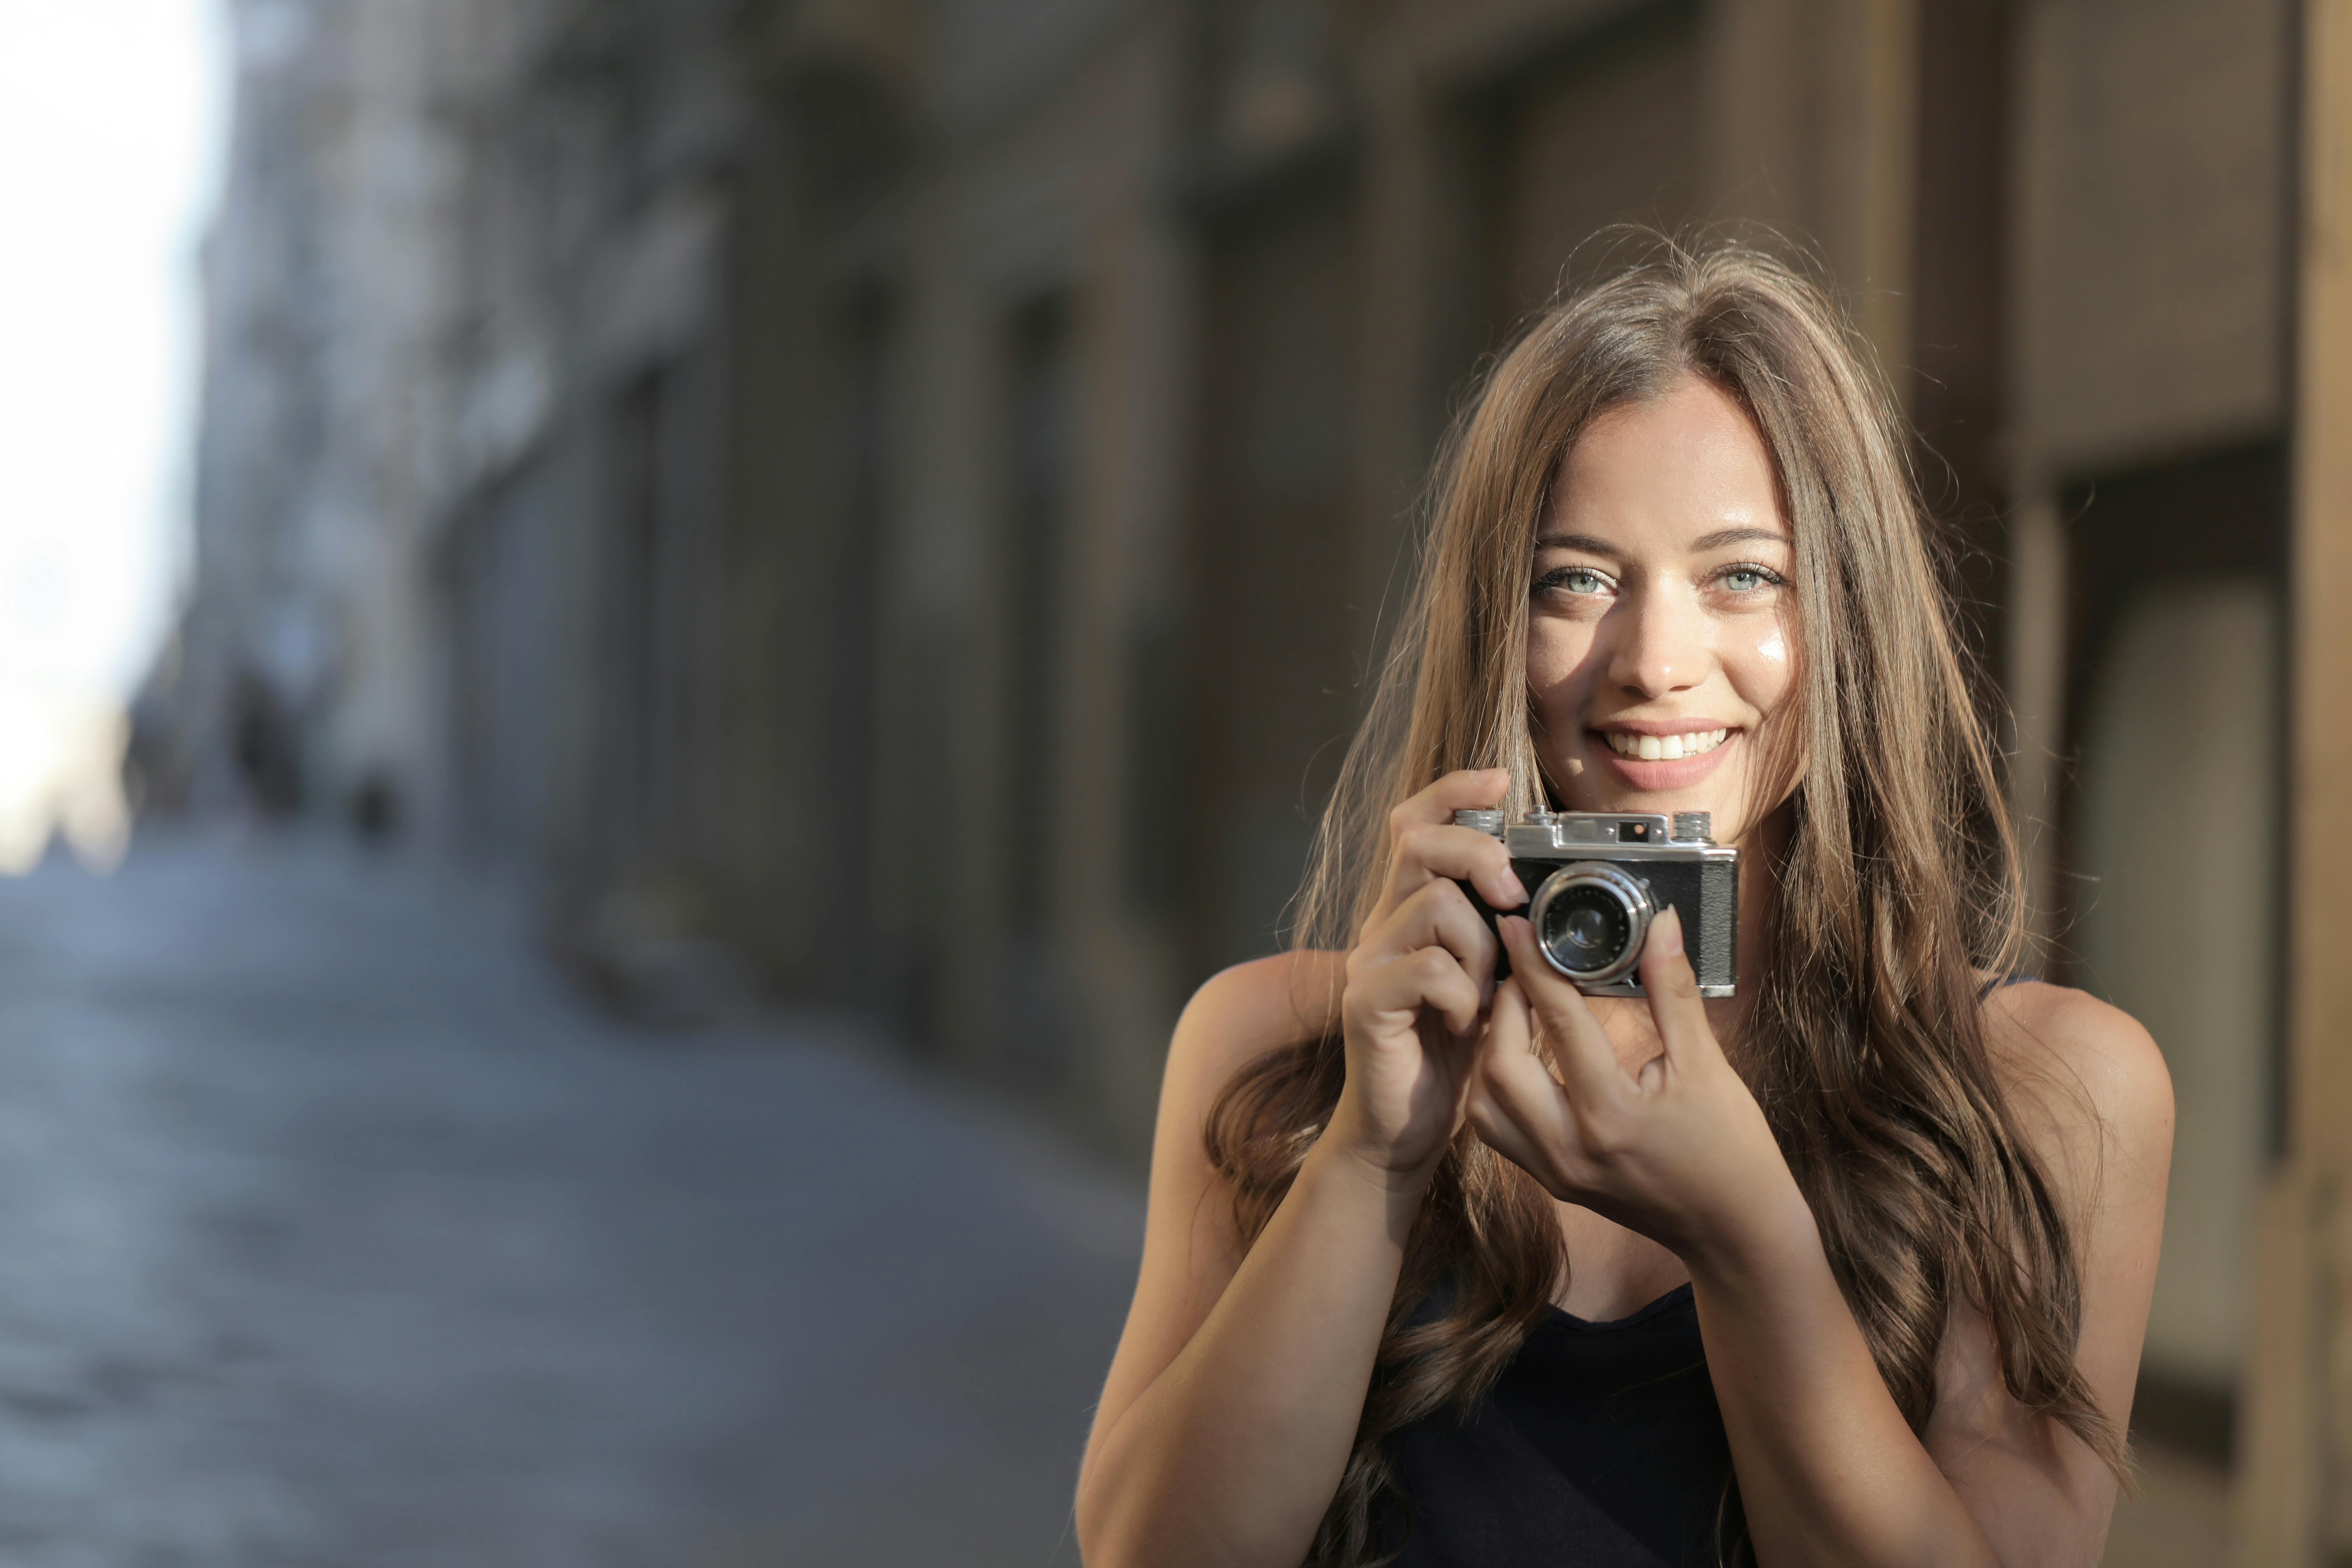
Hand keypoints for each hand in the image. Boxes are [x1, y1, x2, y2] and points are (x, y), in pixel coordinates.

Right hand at [1328, 770, 1527, 1185]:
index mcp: (1410, 912)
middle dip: (1480, 854)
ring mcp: (1368, 962)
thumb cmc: (1450, 1055)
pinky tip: (1463, 1022)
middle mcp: (1381, 925)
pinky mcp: (1365, 1004)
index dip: (1454, 790)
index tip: (1501, 781)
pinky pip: (1426, 968)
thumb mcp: (1489, 981)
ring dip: (1481, 944)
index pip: (1415, 823)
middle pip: (1418, 841)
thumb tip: (1545, 899)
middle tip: (1514, 898)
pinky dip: (1461, 992)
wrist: (1403, 1129)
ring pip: (1432, 902)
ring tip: (1485, 992)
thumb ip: (1502, 938)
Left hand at [1465, 908, 1800, 1265]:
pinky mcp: (1552, 1182)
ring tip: (1514, 1010)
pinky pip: (1499, 1131)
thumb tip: (1662, 924)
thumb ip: (1674, 991)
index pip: (1560, 1024)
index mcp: (1612, 1116)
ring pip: (1487, 1104)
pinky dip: (1498, 1088)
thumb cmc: (1732, 1148)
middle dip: (1502, 1009)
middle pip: (1502, 1066)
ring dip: (1491, 1051)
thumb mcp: (1708, 1065)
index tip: (1517, 925)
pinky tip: (1519, 1058)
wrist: (1736, 1230)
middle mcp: (1571, 1149)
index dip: (1535, 966)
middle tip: (1518, 969)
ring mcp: (1556, 1172)